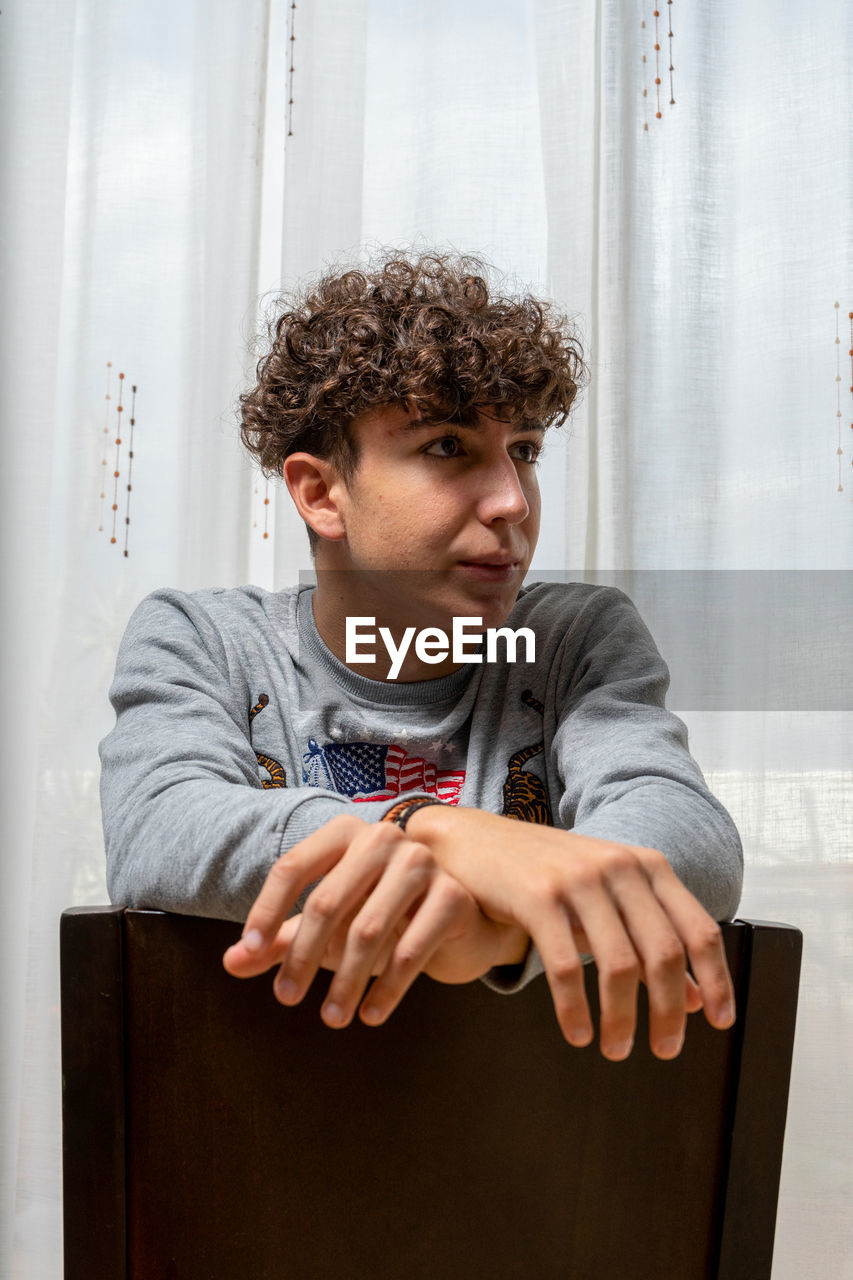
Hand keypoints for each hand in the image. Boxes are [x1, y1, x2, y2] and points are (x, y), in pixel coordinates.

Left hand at [222, 814, 519, 1027]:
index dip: (266, 911)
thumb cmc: (375, 915)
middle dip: (302, 957)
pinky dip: (388, 989)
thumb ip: (279, 938)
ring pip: (368, 931)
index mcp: (344, 833)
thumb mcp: (324, 925)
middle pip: (327, 902)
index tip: (249, 952)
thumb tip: (232, 962)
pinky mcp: (452, 896)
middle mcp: (382, 837)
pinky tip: (371, 1014)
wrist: (452, 917)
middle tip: (286, 998)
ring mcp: (421, 863)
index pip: (293, 867)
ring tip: (331, 1017)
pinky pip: (411, 949)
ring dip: (345, 982)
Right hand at [406, 805, 735, 1061]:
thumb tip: (702, 1000)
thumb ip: (652, 940)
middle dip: (669, 1011)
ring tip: (616, 1049)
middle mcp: (619, 866)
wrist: (477, 839)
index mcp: (646, 865)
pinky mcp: (537, 895)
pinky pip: (565, 966)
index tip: (722, 1023)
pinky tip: (577, 1033)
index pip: (699, 929)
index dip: (718, 980)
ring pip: (619, 965)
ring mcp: (578, 878)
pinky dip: (575, 1009)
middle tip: (664, 1050)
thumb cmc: (548, 873)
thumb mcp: (608, 898)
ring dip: (622, 1019)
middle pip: (664, 953)